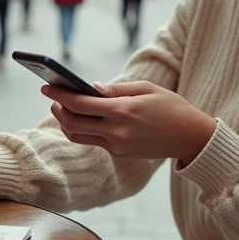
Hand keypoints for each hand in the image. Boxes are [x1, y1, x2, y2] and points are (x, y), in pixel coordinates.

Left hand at [43, 81, 216, 163]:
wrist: (191, 137)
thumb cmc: (172, 107)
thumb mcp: (147, 88)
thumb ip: (116, 88)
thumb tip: (91, 87)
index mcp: (123, 111)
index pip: (80, 104)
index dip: (60, 95)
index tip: (47, 86)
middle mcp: (117, 131)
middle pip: (72, 123)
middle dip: (58, 108)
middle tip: (52, 96)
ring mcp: (117, 146)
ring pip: (78, 136)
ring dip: (65, 122)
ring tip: (62, 107)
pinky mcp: (120, 153)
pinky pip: (93, 141)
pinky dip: (81, 129)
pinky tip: (81, 118)